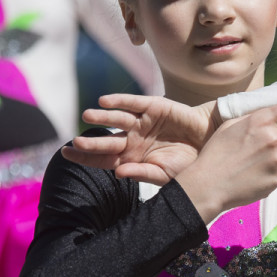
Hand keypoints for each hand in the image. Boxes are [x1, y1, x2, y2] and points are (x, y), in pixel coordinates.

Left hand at [62, 93, 217, 184]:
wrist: (210, 144)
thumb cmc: (187, 163)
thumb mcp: (165, 175)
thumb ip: (142, 173)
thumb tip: (117, 173)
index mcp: (132, 158)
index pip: (103, 159)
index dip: (85, 157)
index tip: (66, 155)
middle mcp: (133, 139)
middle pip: (107, 141)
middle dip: (90, 142)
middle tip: (75, 143)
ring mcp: (142, 122)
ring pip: (117, 119)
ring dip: (102, 118)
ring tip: (87, 116)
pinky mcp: (154, 106)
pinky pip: (133, 102)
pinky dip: (119, 101)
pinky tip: (104, 101)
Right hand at [177, 84, 276, 221]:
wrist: (206, 184)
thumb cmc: (216, 154)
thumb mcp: (232, 127)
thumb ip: (256, 120)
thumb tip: (272, 119)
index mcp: (262, 120)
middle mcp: (274, 137)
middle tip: (269, 152)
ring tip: (252, 166)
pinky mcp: (276, 179)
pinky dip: (268, 177)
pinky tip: (250, 177)